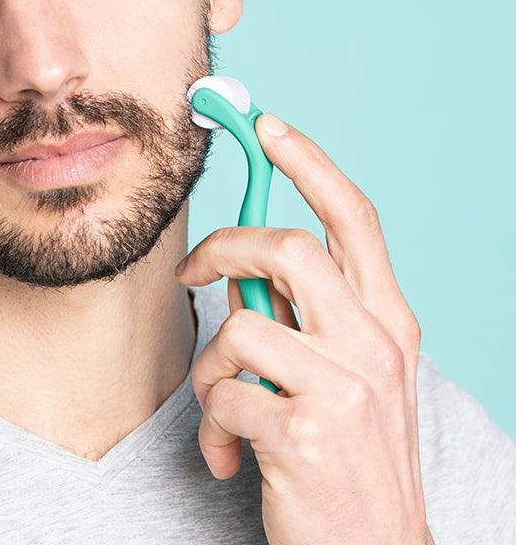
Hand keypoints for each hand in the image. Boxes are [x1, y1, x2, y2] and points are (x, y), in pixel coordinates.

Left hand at [174, 112, 433, 544]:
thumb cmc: (350, 453)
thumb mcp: (349, 374)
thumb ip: (305, 314)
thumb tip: (239, 271)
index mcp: (388, 321)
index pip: (354, 218)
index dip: (309, 163)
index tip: (268, 127)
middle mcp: (375, 344)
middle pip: (289, 246)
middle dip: (226, 246)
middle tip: (192, 270)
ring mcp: (345, 388)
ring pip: (240, 323)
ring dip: (213, 366)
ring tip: (224, 408)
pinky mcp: (305, 432)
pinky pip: (224, 393)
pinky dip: (211, 422)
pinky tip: (230, 454)